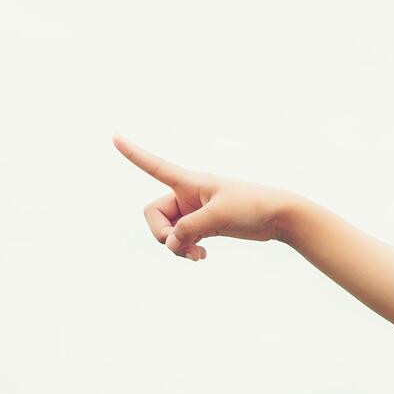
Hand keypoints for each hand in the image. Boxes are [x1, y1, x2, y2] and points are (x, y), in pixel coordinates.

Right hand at [112, 136, 299, 260]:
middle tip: (180, 247)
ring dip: (177, 247)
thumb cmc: (252, 206)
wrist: (278, 216)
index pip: (155, 166)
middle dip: (162, 235)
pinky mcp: (202, 226)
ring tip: (197, 255)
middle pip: (153, 215)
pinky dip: (186, 250)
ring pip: (167, 232)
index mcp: (189, 182)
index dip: (134, 154)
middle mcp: (186, 195)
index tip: (115, 137)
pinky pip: (181, 240)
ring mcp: (193, 211)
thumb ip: (190, 229)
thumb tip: (171, 243)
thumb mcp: (219, 215)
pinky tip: (202, 256)